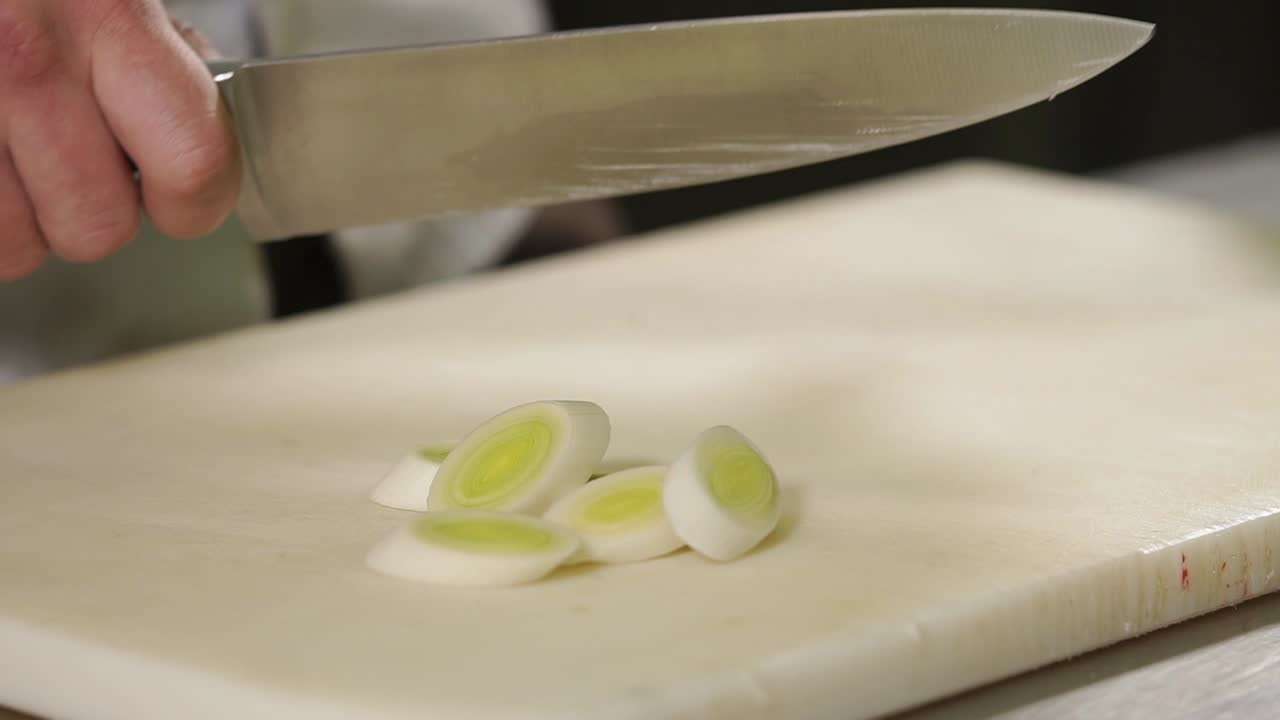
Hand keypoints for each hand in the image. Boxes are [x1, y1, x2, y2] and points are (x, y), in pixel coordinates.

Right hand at [0, 0, 239, 280]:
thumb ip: (148, 40)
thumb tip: (195, 107)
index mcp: (106, 14)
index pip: (194, 162)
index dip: (195, 201)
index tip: (179, 200)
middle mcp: (26, 60)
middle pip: (99, 225)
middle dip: (91, 208)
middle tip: (70, 160)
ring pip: (17, 245)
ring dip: (18, 218)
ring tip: (6, 153)